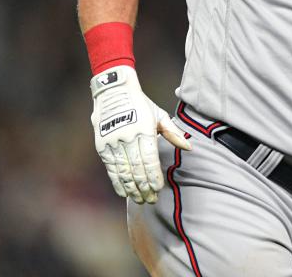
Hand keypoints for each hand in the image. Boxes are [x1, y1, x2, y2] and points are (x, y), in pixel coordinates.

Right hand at [90, 65, 190, 202]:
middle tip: (150, 200)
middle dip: (143, 187)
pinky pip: (111, 168)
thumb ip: (174, 133)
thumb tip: (189, 147)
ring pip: (122, 171)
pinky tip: (124, 192)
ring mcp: (113, 142)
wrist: (113, 91)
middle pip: (136, 168)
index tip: (158, 188)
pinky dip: (117, 182)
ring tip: (139, 199)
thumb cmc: (141, 104)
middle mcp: (127, 137)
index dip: (153, 176)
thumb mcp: (159, 115)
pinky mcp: (102, 146)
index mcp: (144, 129)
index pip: (149, 159)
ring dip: (131, 188)